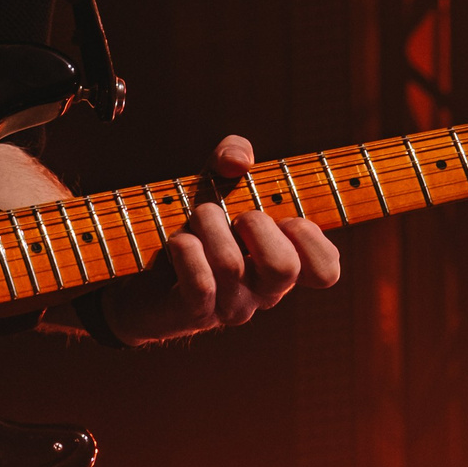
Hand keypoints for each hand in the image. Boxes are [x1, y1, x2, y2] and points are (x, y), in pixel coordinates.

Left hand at [96, 135, 343, 343]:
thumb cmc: (194, 222)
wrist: (141, 264)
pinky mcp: (195, 313)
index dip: (313, 240)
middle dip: (256, 226)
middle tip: (237, 216)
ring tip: (196, 216)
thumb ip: (233, 152)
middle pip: (284, 268)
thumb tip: (239, 162)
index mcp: (283, 263)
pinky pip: (200, 283)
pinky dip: (185, 249)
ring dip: (208, 224)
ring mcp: (231, 306)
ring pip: (232, 266)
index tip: (285, 218)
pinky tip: (178, 241)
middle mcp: (264, 292)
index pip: (326, 271)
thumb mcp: (215, 178)